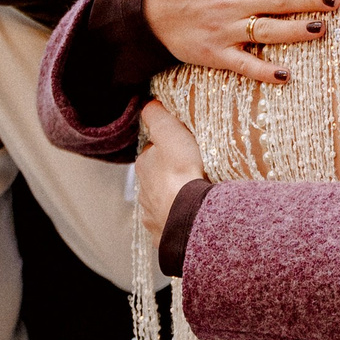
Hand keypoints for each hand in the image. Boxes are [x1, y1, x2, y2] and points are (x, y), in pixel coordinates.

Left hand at [135, 101, 204, 247]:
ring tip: (196, 196)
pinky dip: (180, 220)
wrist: (191, 217)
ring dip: (175, 198)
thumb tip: (149, 104)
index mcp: (144, 166)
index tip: (182, 147)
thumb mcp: (170, 133)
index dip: (167, 148)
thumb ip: (157, 116)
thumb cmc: (182, 173)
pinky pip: (172, 224)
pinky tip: (193, 217)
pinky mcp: (166, 235)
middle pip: (157, 178)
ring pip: (164, 202)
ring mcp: (154, 216)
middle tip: (193, 171)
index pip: (153, 152)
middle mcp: (144, 192)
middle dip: (170, 176)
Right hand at [144, 0, 339, 84]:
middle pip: (279, 0)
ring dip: (294, 32)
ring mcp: (225, 29)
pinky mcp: (214, 53)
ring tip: (321, 30)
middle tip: (338, 0)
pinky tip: (285, 76)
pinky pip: (242, 65)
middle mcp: (234, 1)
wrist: (145, 6)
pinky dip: (262, 72)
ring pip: (266, 31)